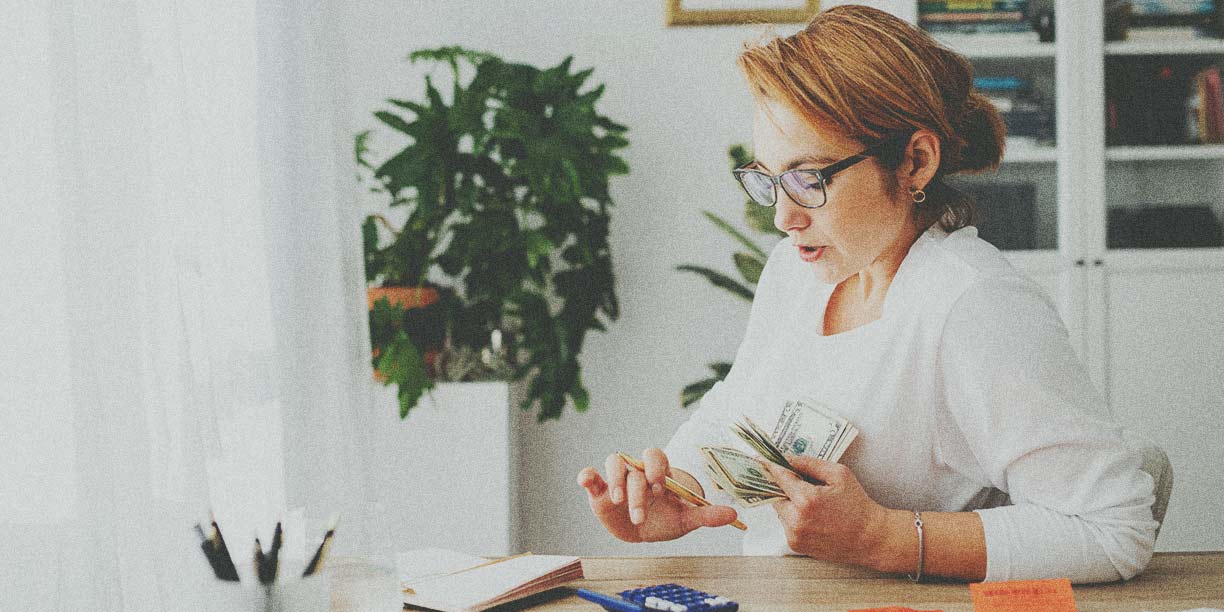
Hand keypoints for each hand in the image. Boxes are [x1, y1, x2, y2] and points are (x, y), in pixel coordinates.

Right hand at [577, 448, 738, 542]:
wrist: (646, 531)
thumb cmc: (668, 519)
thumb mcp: (687, 519)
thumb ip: (707, 515)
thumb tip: (733, 514)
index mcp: (659, 473)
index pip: (656, 457)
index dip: (655, 467)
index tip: (658, 485)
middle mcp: (637, 472)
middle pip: (634, 468)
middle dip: (637, 492)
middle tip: (640, 515)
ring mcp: (618, 480)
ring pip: (613, 464)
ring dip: (614, 480)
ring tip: (617, 501)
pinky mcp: (600, 491)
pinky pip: (591, 477)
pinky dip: (587, 476)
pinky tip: (586, 480)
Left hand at [766, 455, 888, 565]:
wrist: (869, 538)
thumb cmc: (857, 505)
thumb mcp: (839, 474)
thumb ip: (810, 463)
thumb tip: (788, 458)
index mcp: (806, 500)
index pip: (779, 477)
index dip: (770, 466)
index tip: (761, 458)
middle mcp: (796, 520)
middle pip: (776, 495)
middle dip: (784, 486)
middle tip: (798, 482)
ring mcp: (794, 535)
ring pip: (780, 510)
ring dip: (789, 503)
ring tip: (813, 502)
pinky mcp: (796, 545)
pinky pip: (787, 524)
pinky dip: (794, 517)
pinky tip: (814, 516)